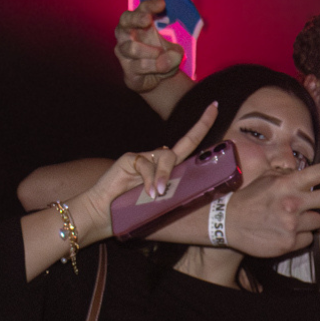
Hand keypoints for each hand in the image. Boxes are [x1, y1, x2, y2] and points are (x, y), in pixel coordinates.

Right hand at [79, 104, 217, 238]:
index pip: (188, 147)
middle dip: (202, 125)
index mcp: (167, 169)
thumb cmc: (133, 211)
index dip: (201, 128)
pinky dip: (150, 180)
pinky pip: (145, 164)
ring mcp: (143, 158)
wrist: (104, 213)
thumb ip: (173, 191)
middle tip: (214, 108)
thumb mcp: (160, 203)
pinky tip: (149, 192)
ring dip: (164, 175)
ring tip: (157, 194)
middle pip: (184, 144)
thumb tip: (187, 185)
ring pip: (166, 157)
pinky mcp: (129, 159)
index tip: (215, 106)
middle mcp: (157, 160)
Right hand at [116, 0, 185, 92]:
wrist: (158, 79)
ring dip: (152, 52)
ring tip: (161, 55)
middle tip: (147, 20)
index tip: (162, 4)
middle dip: (136, 18)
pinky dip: (154, 67)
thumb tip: (167, 58)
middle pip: (125, 20)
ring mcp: (123, 51)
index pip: (142, 9)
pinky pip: (139, 66)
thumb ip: (175, 53)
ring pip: (132, 47)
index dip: (150, 5)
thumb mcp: (175, 52)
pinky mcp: (126, 69)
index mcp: (139, 23)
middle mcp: (126, 33)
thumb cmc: (163, 57)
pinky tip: (159, 69)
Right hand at [222, 158, 319, 257]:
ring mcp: (292, 224)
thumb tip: (304, 173)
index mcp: (287, 184)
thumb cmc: (248, 199)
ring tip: (287, 219)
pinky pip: (307, 238)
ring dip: (309, 220)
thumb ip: (287, 175)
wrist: (227, 224)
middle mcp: (292, 203)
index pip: (319, 173)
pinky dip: (300, 236)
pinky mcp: (290, 243)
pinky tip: (282, 232)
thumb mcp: (266, 180)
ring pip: (318, 222)